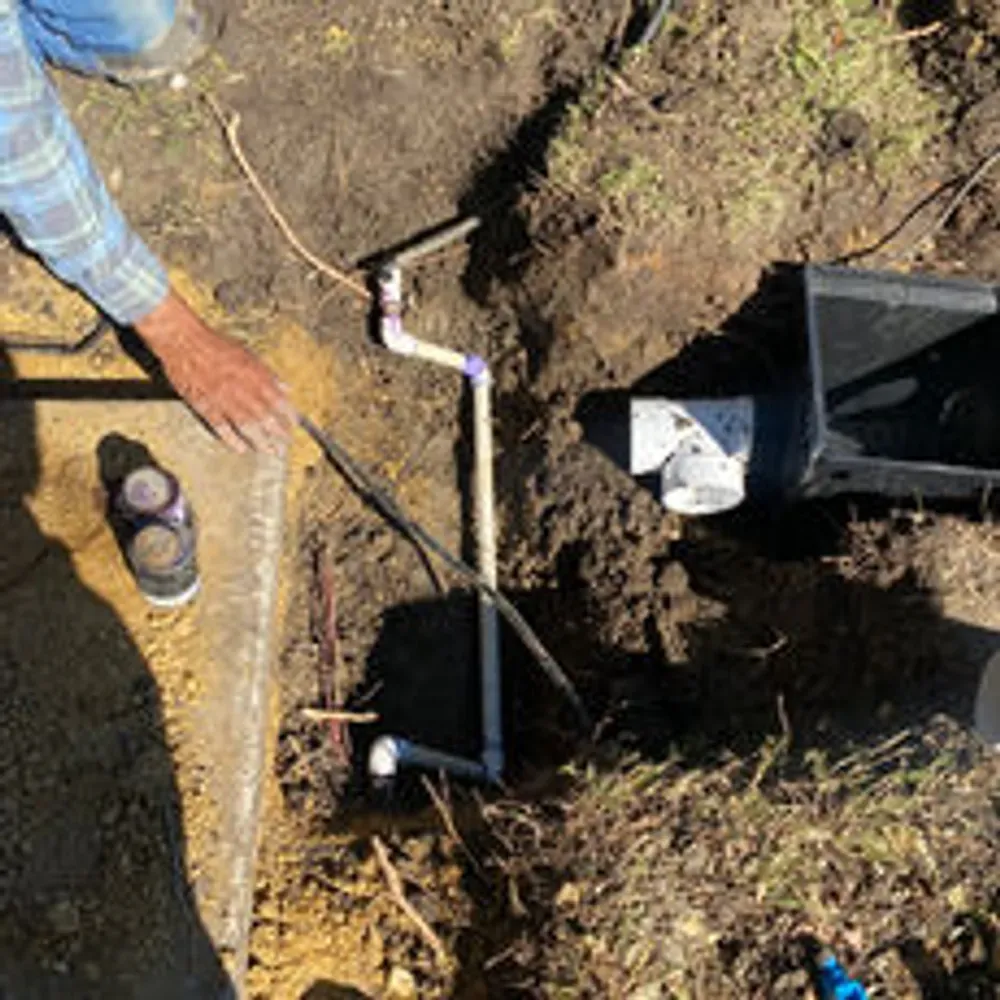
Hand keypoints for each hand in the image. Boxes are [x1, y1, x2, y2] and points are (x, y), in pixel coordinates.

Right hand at [135, 289, 293, 453]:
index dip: (289, 415)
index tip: (294, 424)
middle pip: (266, 418)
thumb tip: (286, 388)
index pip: (279, 401)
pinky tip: (242, 448)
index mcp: (255, 376)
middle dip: (278, 433)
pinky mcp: (205, 406)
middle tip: (285, 444)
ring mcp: (224, 400)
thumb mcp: (249, 354)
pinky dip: (232, 440)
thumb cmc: (216, 345)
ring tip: (269, 451)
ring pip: (247, 426)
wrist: (185, 342)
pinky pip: (222, 428)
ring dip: (260, 441)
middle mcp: (243, 390)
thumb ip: (269, 374)